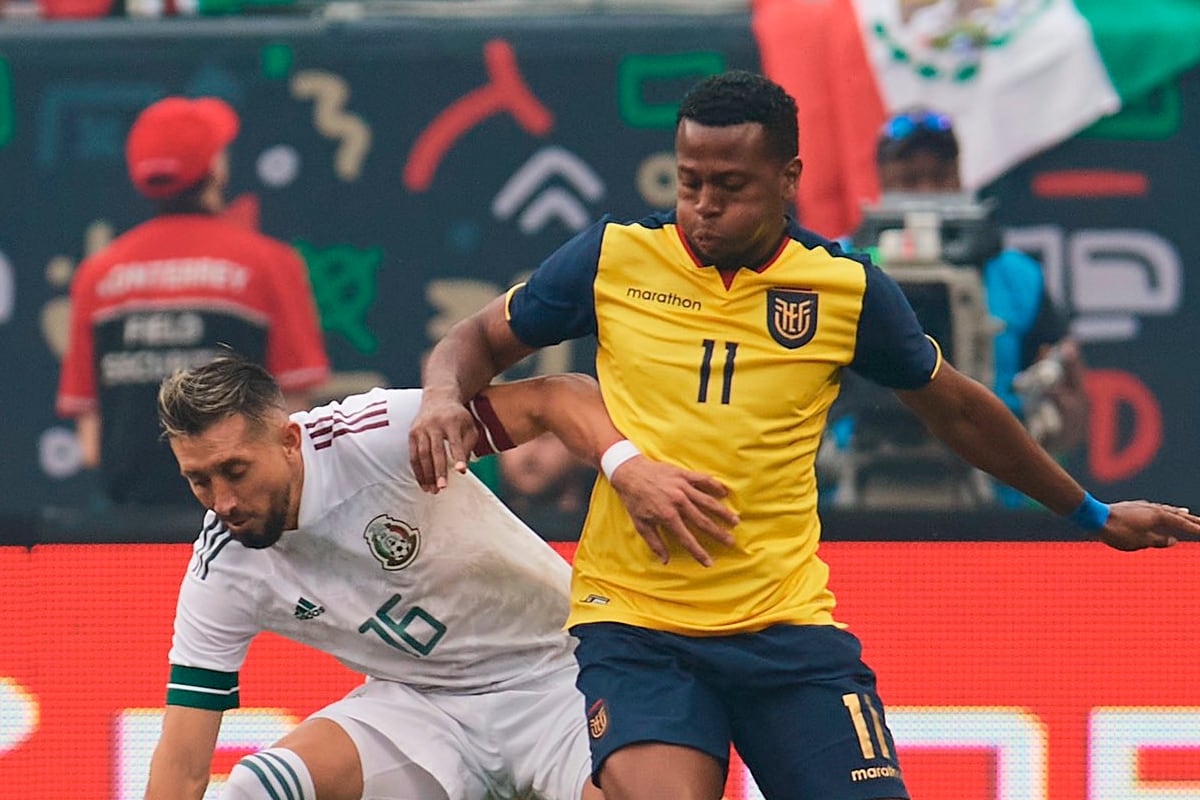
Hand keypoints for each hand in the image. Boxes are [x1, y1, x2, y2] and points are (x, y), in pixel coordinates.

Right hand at [409, 388, 476, 492]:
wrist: (438, 398)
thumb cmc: (459, 417)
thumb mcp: (469, 426)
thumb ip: (469, 446)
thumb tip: (462, 469)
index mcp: (452, 421)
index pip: (455, 441)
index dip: (459, 457)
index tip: (462, 471)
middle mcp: (434, 424)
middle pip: (435, 450)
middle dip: (438, 470)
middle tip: (442, 488)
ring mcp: (421, 429)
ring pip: (421, 455)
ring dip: (426, 475)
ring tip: (432, 491)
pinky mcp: (412, 434)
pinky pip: (413, 456)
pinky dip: (417, 471)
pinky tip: (423, 483)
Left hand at [609, 455, 738, 566]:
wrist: (629, 472)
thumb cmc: (634, 500)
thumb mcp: (641, 524)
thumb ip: (655, 543)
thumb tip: (665, 560)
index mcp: (667, 516)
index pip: (687, 539)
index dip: (699, 552)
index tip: (709, 563)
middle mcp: (678, 502)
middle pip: (703, 521)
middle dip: (718, 534)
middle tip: (731, 542)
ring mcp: (682, 487)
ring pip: (708, 501)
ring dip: (722, 512)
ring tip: (735, 521)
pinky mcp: (683, 475)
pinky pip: (703, 480)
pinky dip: (714, 486)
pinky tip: (725, 492)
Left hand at [1095, 500, 1199, 550]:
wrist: (1095, 517)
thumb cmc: (1118, 532)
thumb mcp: (1141, 542)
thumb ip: (1159, 541)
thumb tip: (1173, 540)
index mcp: (1158, 516)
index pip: (1181, 523)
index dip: (1194, 528)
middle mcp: (1152, 508)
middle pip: (1175, 514)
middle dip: (1190, 519)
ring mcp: (1141, 507)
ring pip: (1163, 509)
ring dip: (1176, 512)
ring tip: (1185, 513)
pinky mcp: (1131, 508)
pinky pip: (1152, 509)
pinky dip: (1160, 511)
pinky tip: (1158, 512)